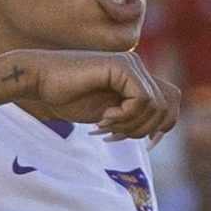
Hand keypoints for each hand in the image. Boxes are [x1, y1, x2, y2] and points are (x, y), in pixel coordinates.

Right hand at [19, 50, 180, 142]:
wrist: (39, 81)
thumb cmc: (67, 97)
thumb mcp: (108, 112)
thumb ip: (130, 117)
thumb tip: (155, 133)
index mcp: (137, 78)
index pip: (171, 102)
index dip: (165, 126)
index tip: (148, 145)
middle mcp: (138, 68)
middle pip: (170, 105)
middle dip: (147, 129)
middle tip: (116, 135)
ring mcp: (131, 65)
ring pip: (156, 106)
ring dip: (132, 124)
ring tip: (105, 125)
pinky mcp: (121, 66)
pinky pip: (142, 100)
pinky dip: (125, 115)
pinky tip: (103, 117)